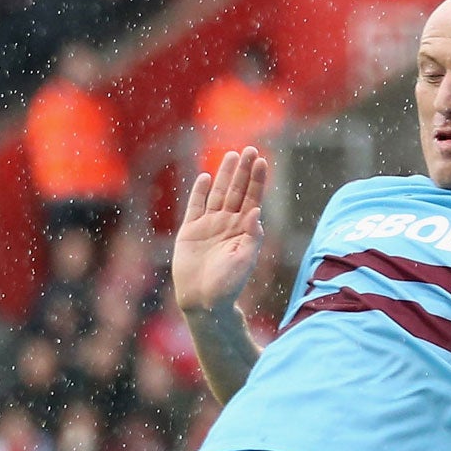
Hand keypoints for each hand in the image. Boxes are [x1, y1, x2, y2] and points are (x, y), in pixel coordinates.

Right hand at [171, 147, 267, 314]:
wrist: (202, 301)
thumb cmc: (228, 285)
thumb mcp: (245, 261)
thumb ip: (252, 236)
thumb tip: (256, 211)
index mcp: (243, 230)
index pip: (252, 199)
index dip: (257, 180)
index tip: (261, 161)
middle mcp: (227, 224)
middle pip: (236, 191)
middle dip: (243, 171)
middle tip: (249, 149)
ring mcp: (208, 226)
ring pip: (217, 194)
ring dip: (224, 175)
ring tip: (230, 155)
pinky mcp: (190, 232)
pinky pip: (195, 207)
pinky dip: (199, 192)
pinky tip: (205, 177)